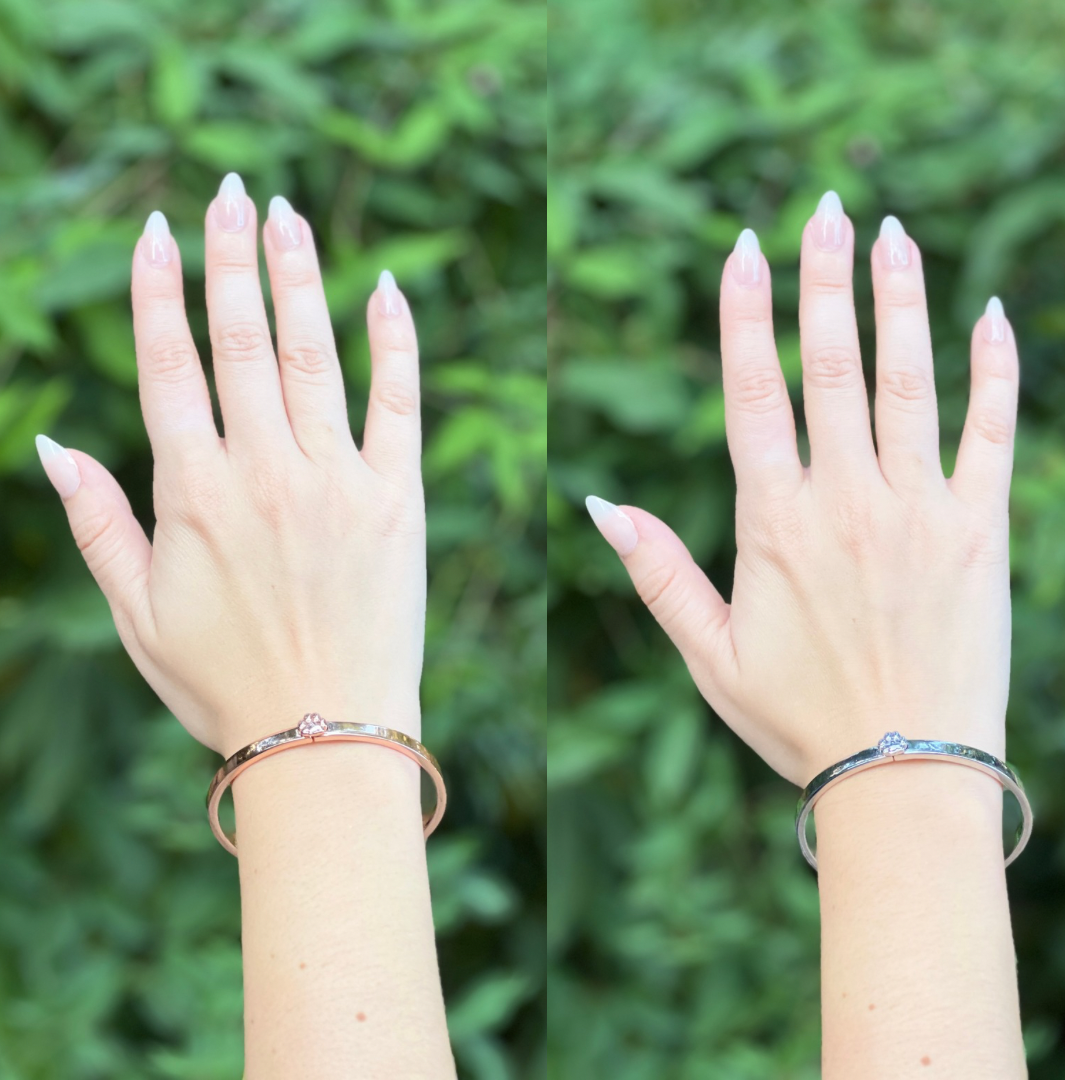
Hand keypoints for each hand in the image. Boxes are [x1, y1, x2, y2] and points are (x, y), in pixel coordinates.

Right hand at [36, 173, 425, 756]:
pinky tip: (387, 288)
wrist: (326, 737)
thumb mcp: (136, 613)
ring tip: (286, 214)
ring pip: (315, 354)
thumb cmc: (224, 683)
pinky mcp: (398, 499)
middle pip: (243, 341)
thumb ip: (97, 522)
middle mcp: (264, 471)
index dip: (162, 291)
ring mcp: (337, 480)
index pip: (169, 366)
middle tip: (229, 191)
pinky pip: (398, 403)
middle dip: (231, 259)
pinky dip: (395, 343)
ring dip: (299, 277)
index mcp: (193, 493)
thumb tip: (50, 441)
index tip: (160, 230)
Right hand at [587, 192, 1018, 786]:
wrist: (907, 776)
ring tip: (892, 232)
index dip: (744, 316)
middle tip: (823, 208)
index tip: (743, 250)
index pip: (753, 396)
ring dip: (899, 301)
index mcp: (776, 525)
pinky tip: (987, 311)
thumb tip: (602, 504)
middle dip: (823, 280)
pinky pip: (993, 431)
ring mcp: (920, 510)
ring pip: (908, 381)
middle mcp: (847, 501)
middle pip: (830, 368)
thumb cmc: (798, 720)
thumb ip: (657, 572)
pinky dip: (993, 368)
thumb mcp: (707, 655)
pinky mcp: (981, 530)